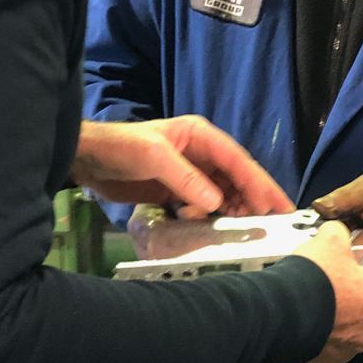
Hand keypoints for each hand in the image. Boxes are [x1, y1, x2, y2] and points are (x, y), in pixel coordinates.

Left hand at [74, 116, 293, 216]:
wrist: (87, 159)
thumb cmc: (120, 148)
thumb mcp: (154, 157)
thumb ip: (185, 178)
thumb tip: (217, 202)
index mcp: (199, 136)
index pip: (237, 160)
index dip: (258, 182)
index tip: (276, 204)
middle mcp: (199, 152)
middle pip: (235, 176)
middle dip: (253, 197)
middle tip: (272, 222)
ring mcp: (189, 172)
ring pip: (222, 190)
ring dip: (235, 207)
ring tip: (247, 226)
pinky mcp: (176, 189)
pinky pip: (204, 202)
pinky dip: (213, 213)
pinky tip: (218, 225)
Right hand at [292, 220, 362, 362]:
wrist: (284, 311)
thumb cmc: (318, 276)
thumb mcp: (331, 239)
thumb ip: (340, 233)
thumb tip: (338, 231)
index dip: (356, 276)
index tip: (337, 271)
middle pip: (361, 312)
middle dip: (344, 303)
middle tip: (320, 288)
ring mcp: (349, 352)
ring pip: (341, 333)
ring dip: (328, 322)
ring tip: (305, 306)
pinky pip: (321, 349)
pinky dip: (313, 339)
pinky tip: (297, 324)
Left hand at [311, 173, 362, 280]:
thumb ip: (344, 197)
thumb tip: (318, 206)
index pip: (354, 252)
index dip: (333, 246)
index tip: (317, 237)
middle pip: (354, 269)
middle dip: (333, 257)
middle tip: (319, 243)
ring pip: (357, 277)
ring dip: (341, 263)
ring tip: (334, 246)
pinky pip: (362, 280)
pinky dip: (350, 268)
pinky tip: (344, 253)